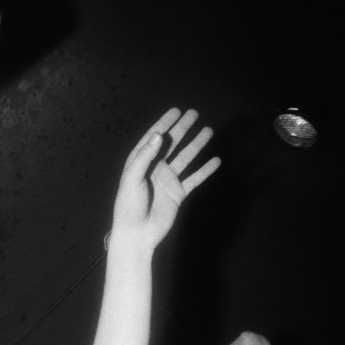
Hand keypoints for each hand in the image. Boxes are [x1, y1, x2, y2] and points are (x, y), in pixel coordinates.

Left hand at [112, 108, 219, 248]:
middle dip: (182, 128)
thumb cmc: (129, 206)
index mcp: (140, 163)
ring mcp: (167, 181)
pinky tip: (216, 161)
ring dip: (197, 145)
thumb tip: (159, 134)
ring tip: (209, 131)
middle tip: (194, 113)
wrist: (137, 234)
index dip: (164, 123)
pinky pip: (194, 179)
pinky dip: (205, 170)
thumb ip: (145, 156)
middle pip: (171, 144)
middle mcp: (155, 169)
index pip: (153, 138)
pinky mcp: (177, 194)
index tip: (176, 111)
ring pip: (185, 158)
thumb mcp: (133, 178)